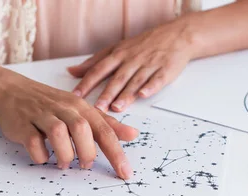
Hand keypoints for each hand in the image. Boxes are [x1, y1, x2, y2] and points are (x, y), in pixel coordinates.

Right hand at [0, 71, 138, 178]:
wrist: (11, 92)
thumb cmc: (51, 105)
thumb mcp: (81, 111)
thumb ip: (106, 124)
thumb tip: (133, 134)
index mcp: (80, 107)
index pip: (104, 130)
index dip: (116, 153)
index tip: (125, 173)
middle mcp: (63, 109)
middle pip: (82, 129)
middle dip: (86, 152)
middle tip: (85, 164)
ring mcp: (41, 116)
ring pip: (58, 134)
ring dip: (64, 154)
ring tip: (63, 163)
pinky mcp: (22, 125)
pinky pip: (33, 142)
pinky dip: (40, 154)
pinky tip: (43, 156)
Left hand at [67, 17, 194, 112]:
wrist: (176, 35)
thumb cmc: (144, 44)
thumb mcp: (116, 49)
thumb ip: (94, 62)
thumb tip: (72, 71)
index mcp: (118, 55)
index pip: (99, 69)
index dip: (87, 82)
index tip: (76, 95)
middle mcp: (132, 59)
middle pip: (117, 78)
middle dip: (106, 93)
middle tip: (96, 108)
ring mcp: (149, 64)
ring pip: (135, 80)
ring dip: (126, 94)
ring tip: (117, 107)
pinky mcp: (165, 69)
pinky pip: (157, 79)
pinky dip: (150, 86)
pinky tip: (144, 94)